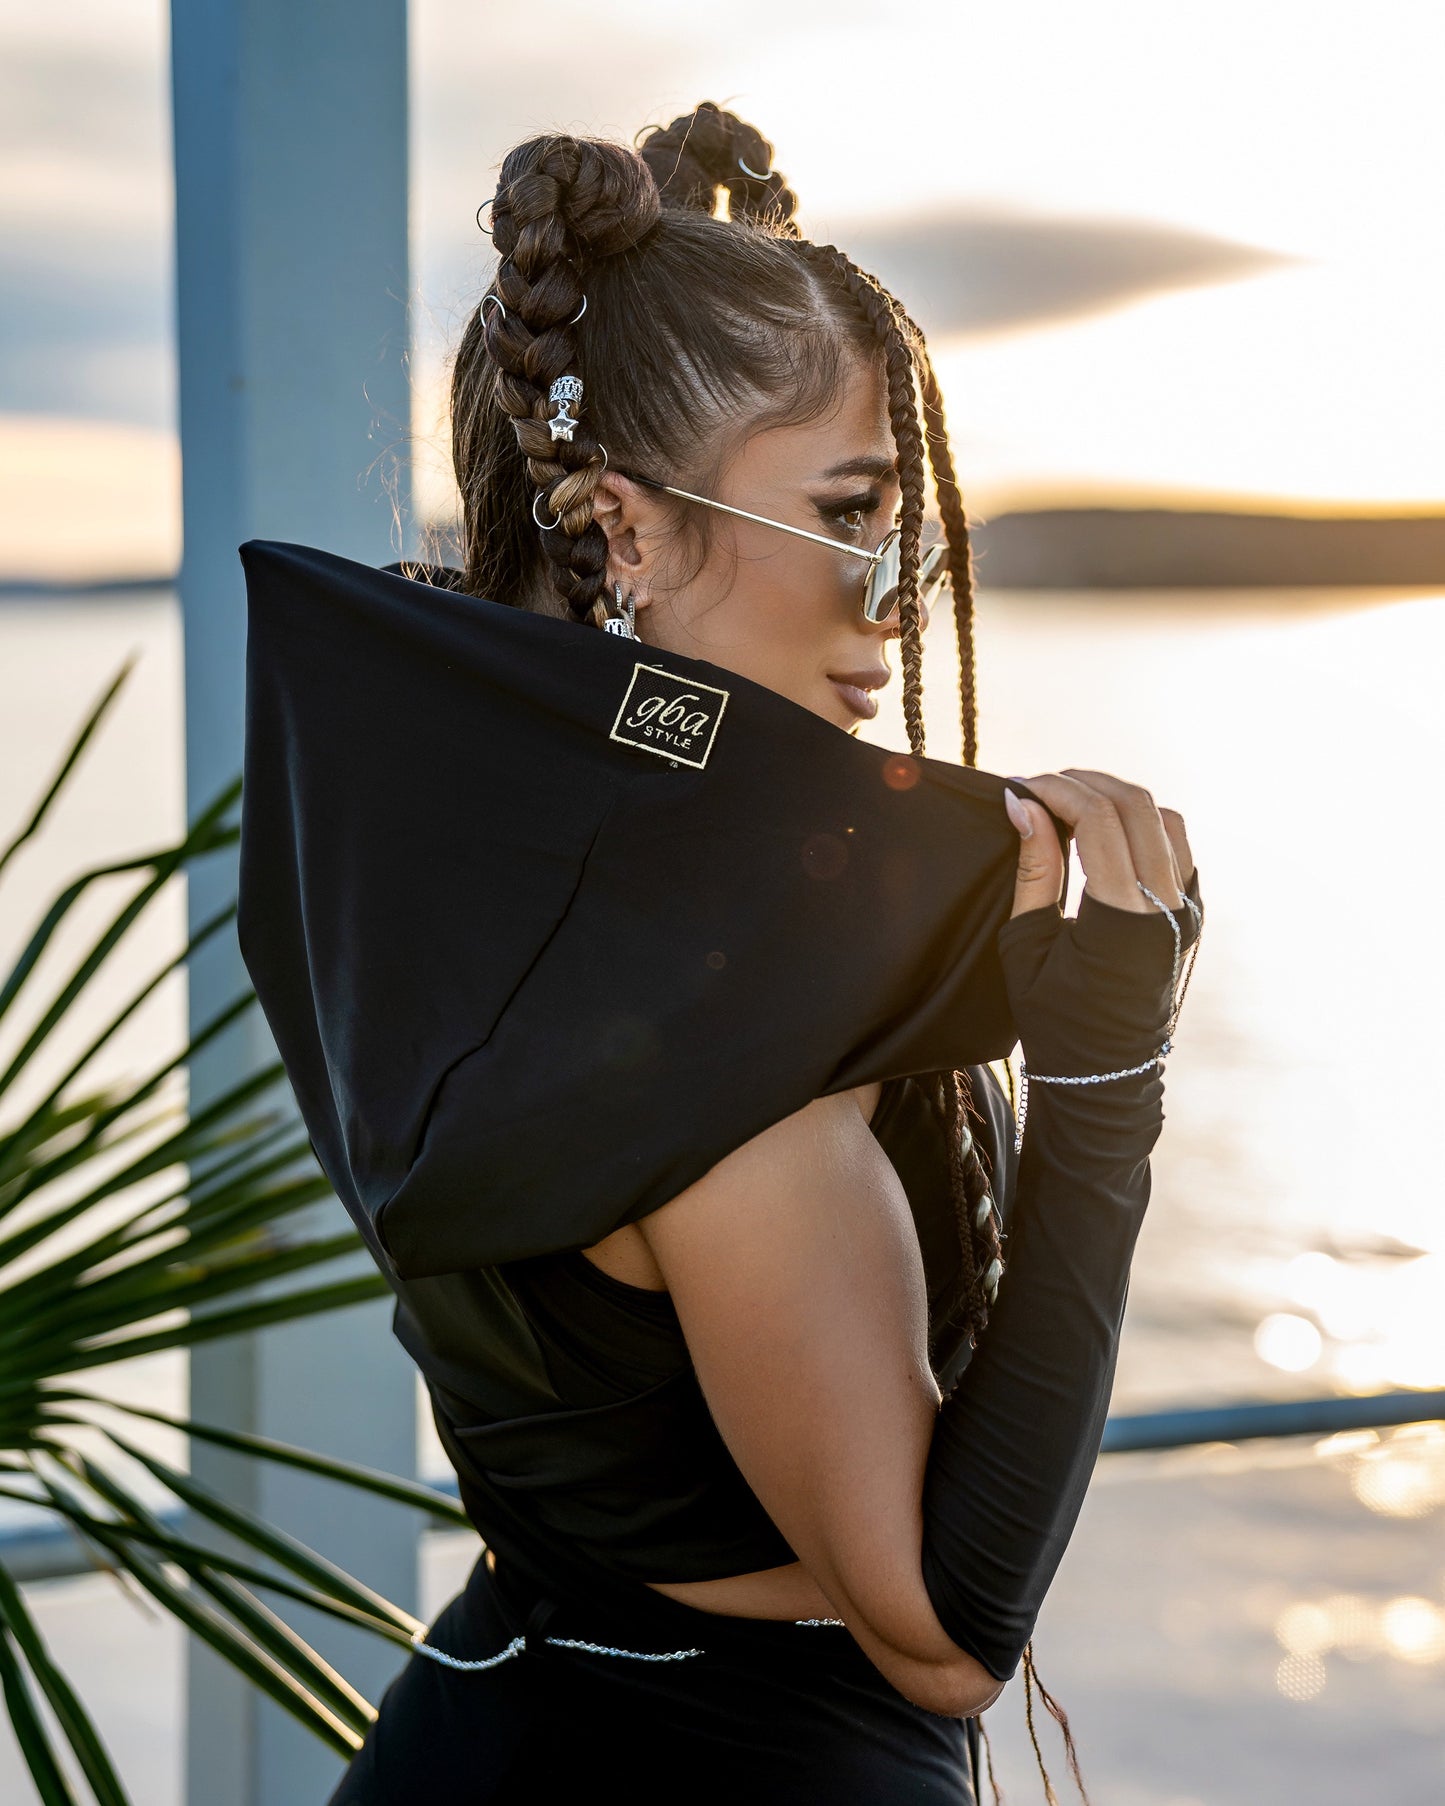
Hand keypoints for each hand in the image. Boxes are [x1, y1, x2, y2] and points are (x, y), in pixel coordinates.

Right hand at [997, 770, 1201, 1079]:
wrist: (1106, 1075)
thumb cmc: (1054, 1020)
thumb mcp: (1027, 945)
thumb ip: (1033, 868)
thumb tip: (1022, 805)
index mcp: (1124, 918)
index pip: (1099, 820)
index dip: (1056, 791)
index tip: (1018, 787)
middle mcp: (1169, 908)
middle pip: (1137, 806)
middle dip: (1084, 783)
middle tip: (1039, 785)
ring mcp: (1189, 910)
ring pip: (1164, 819)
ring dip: (1116, 798)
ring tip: (1068, 802)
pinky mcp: (1193, 914)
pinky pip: (1176, 846)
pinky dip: (1140, 823)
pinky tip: (1103, 830)